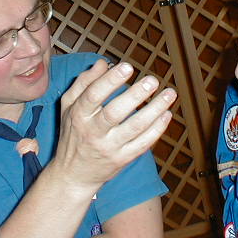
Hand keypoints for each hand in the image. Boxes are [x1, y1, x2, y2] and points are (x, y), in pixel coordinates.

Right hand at [50, 59, 175, 194]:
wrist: (73, 175)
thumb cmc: (73, 133)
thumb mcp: (68, 106)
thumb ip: (83, 82)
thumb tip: (103, 63)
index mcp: (78, 115)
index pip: (93, 95)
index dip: (110, 80)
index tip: (127, 67)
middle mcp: (93, 132)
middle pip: (115, 112)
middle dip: (135, 95)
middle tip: (152, 80)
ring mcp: (109, 148)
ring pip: (134, 128)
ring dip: (154, 110)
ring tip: (169, 93)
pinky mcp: (122, 160)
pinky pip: (143, 144)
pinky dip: (157, 129)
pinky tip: (167, 114)